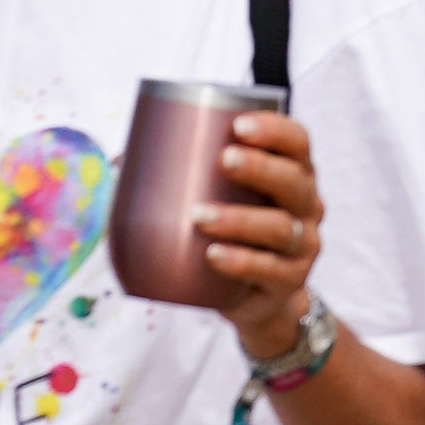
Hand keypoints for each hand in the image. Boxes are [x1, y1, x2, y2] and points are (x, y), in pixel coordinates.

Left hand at [191, 111, 327, 344]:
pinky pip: (268, 271)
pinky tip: (213, 256)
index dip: (275, 130)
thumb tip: (119, 160)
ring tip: (199, 216)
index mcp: (293, 175)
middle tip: (224, 160)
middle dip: (261, 168)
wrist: (258, 300)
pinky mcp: (288, 283)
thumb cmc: (233, 235)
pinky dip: (241, 262)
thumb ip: (179, 176)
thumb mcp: (220, 201)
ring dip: (239, 219)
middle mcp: (306, 208)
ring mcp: (302, 247)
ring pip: (279, 228)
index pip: (297, 143)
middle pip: (293, 182)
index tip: (238, 125)